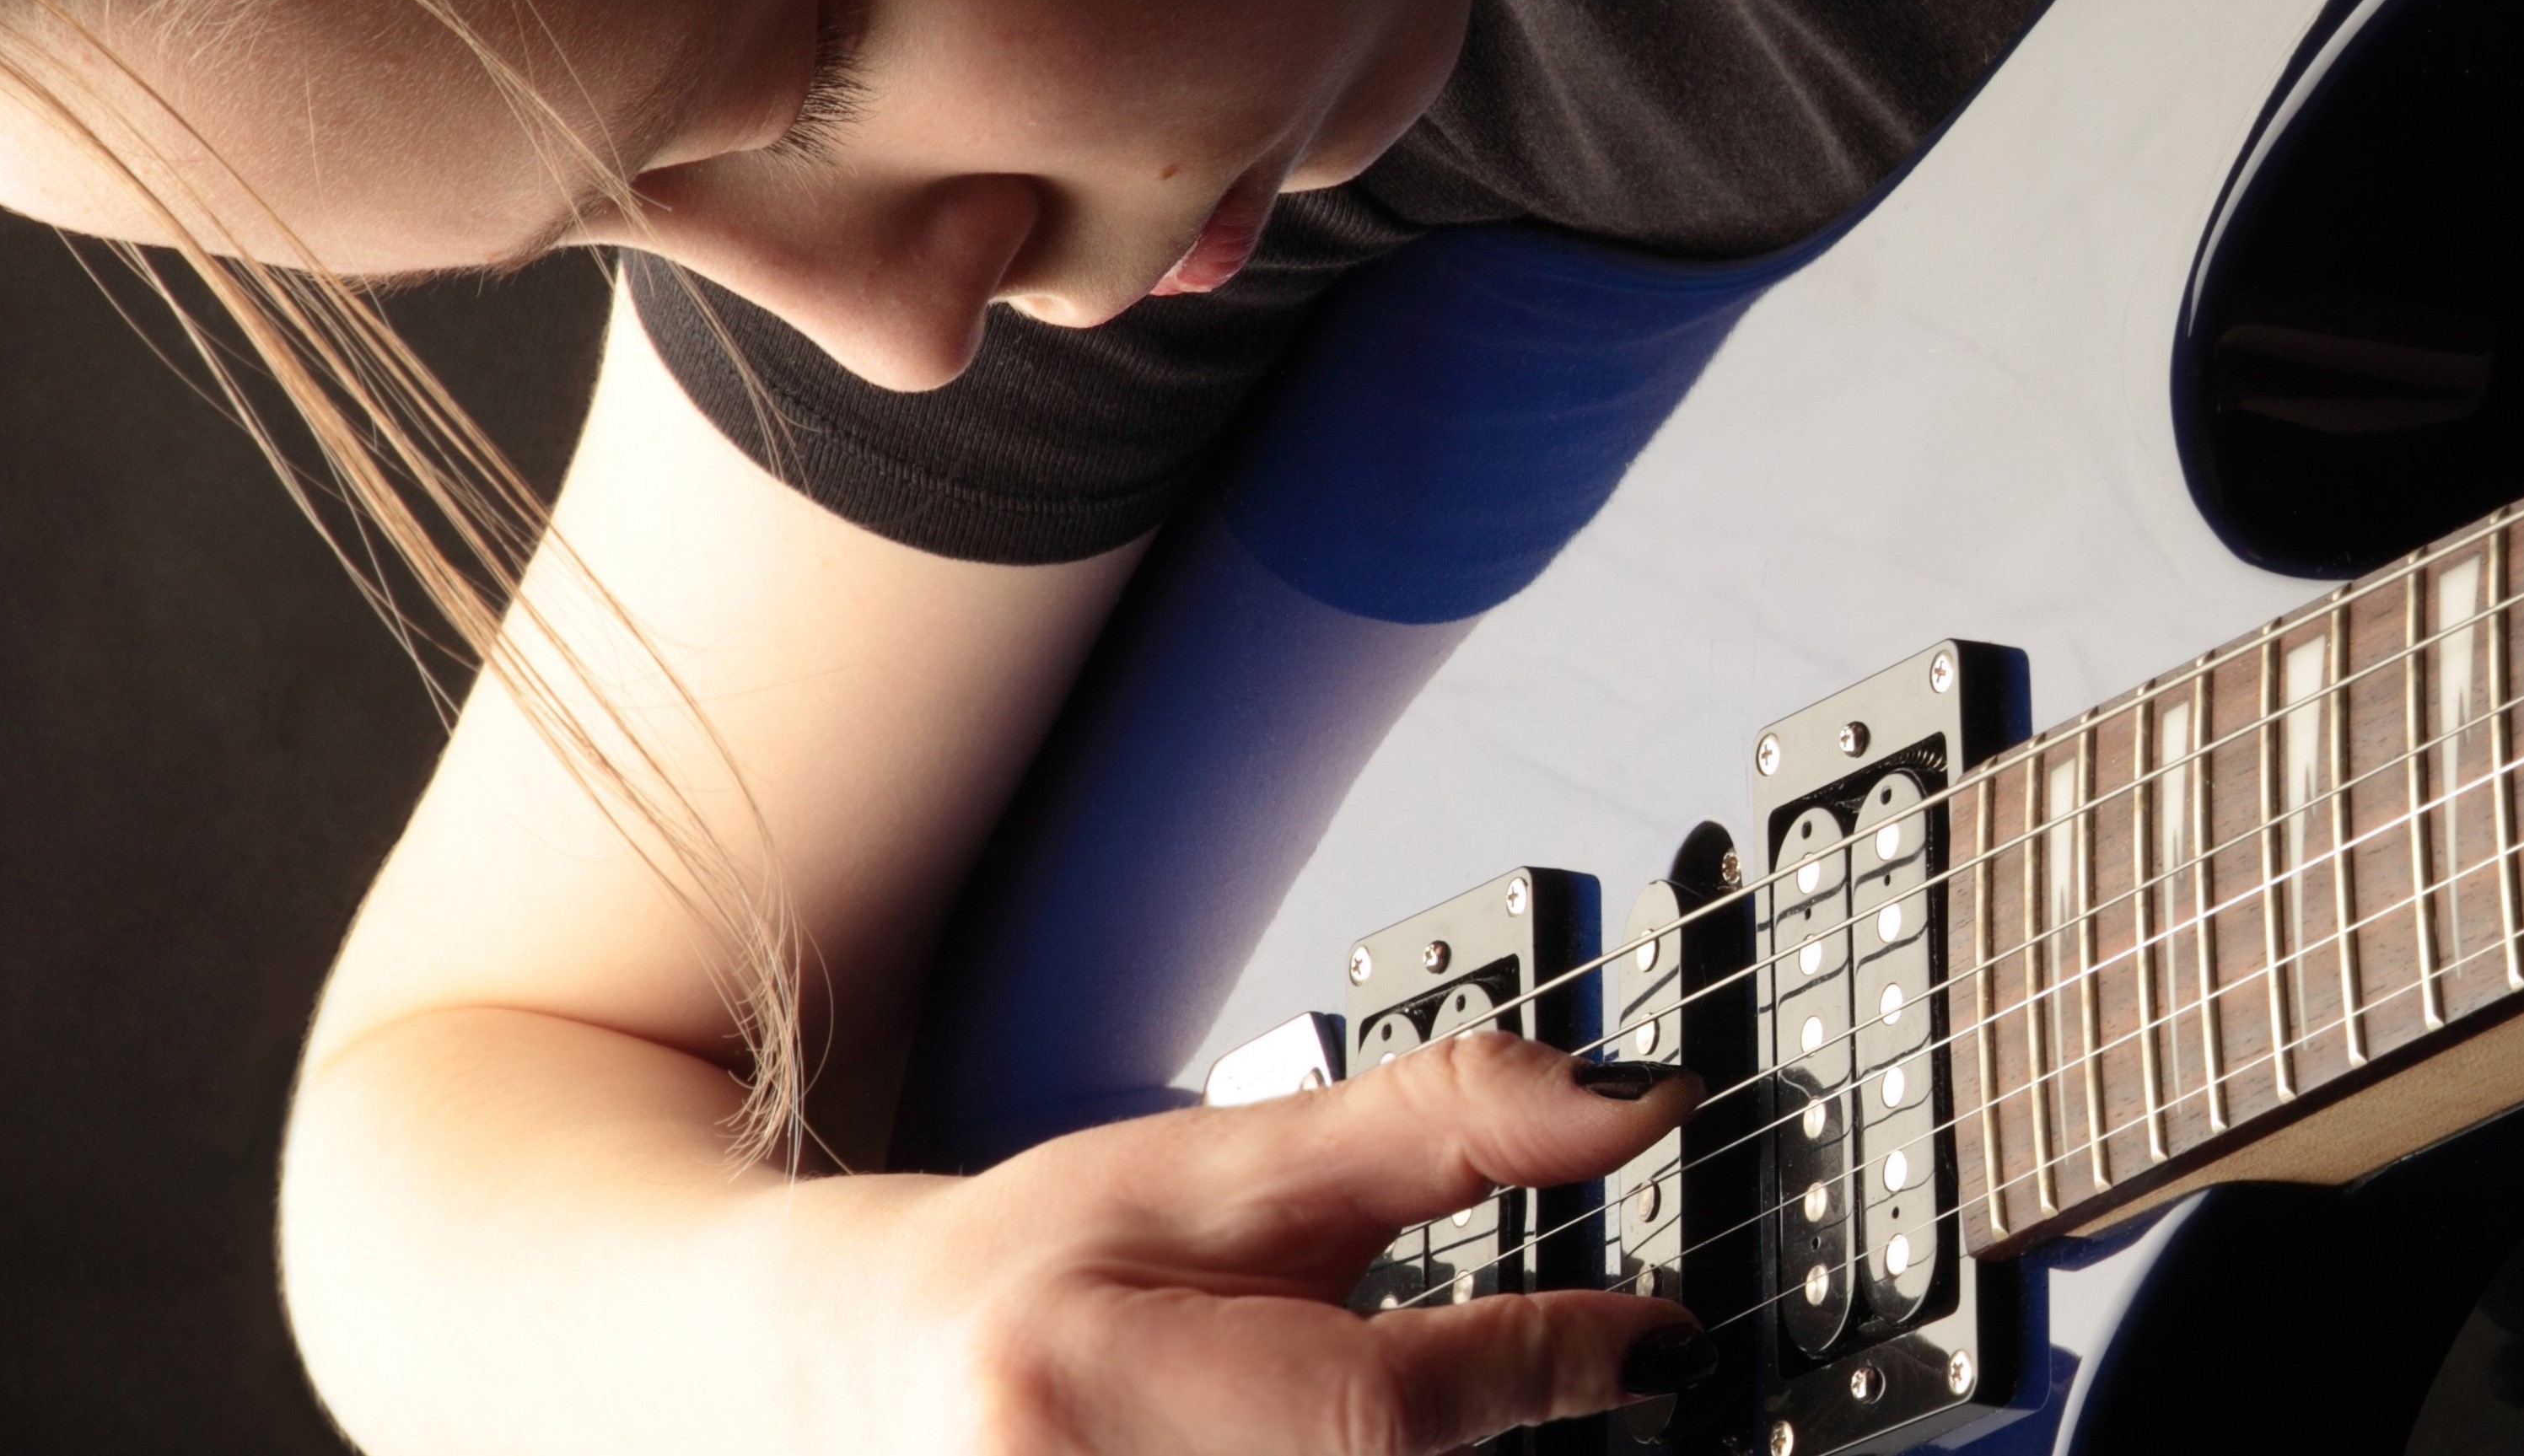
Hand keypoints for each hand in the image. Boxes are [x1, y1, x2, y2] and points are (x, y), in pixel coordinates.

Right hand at [852, 1032, 1704, 1454]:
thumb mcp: (1230, 1163)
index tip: (1657, 1339)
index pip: (1385, 1407)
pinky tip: (1320, 1439)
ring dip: (1404, 1453)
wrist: (867, 1370)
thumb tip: (1635, 1102)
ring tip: (1320, 1394)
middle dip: (1470, 1431)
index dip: (1551, 1363)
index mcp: (1089, 1385)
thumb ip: (1443, 1131)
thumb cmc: (1034, 1269)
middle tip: (1540, 1368)